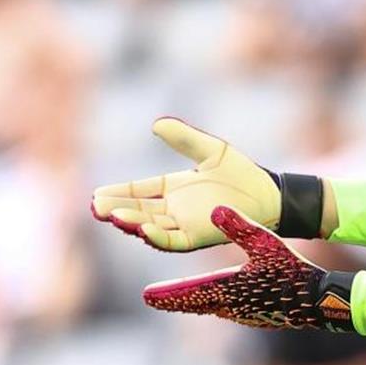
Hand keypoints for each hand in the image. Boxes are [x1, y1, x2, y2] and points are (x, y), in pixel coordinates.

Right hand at [91, 117, 280, 250]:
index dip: (119, 193)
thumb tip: (156, 124)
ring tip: (113, 216)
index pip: (140, 191)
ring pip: (151, 226)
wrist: (269, 194)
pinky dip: (157, 236)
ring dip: (132, 222)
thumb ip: (185, 139)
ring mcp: (186, 224)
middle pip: (139, 211)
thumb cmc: (241, 173)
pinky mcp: (199, 237)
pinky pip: (173, 240)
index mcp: (175, 188)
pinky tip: (142, 229)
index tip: (97, 194)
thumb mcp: (211, 150)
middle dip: (117, 210)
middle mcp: (175, 209)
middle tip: (96, 208)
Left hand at [143, 205, 354, 330]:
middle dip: (174, 299)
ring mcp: (245, 314)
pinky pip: (227, 310)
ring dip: (194, 301)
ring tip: (181, 297)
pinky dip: (214, 303)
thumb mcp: (267, 243)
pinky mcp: (257, 316)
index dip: (167, 294)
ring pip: (211, 308)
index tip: (146, 296)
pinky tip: (220, 300)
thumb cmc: (293, 272)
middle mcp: (231, 306)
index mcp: (229, 289)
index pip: (189, 293)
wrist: (319, 301)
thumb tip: (215, 210)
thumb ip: (240, 227)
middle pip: (195, 304)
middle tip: (153, 298)